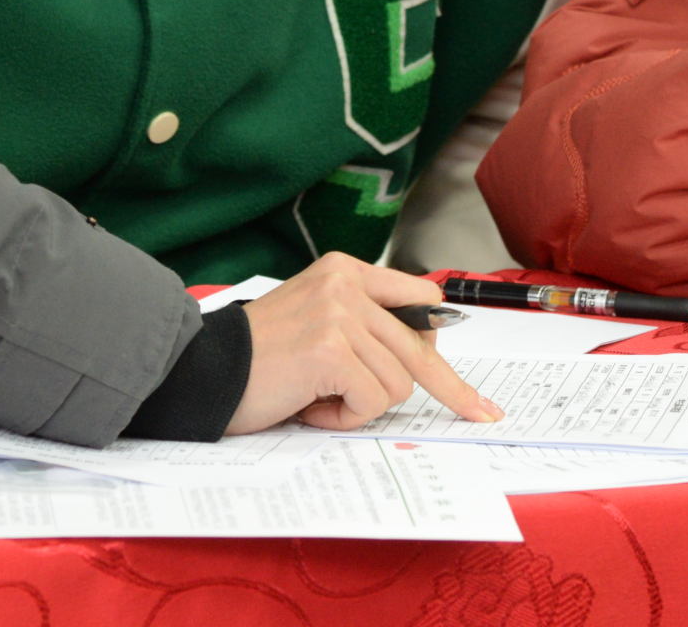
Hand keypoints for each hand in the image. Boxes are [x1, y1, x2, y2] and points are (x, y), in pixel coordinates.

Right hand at [222, 252, 502, 434]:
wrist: (204, 371)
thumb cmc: (259, 358)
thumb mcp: (319, 323)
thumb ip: (365, 326)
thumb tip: (430, 348)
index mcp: (344, 269)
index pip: (418, 300)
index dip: (442, 342)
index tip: (471, 368)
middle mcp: (345, 284)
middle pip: (420, 347)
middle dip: (449, 389)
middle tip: (483, 414)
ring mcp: (339, 314)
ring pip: (398, 382)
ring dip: (361, 405)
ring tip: (317, 398)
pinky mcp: (331, 349)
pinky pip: (372, 401)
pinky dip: (345, 417)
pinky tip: (309, 407)